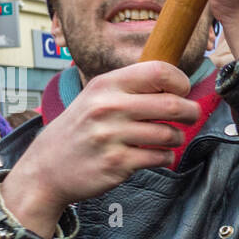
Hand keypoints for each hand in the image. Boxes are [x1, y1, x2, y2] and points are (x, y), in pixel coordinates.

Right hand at [0, 62, 198, 237]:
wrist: (47, 167)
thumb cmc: (80, 130)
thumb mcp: (95, 97)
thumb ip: (129, 88)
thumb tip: (174, 84)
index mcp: (106, 85)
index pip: (158, 71)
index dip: (180, 81)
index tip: (182, 91)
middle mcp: (108, 107)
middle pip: (172, 104)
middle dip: (190, 111)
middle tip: (191, 115)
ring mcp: (112, 136)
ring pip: (169, 133)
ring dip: (177, 137)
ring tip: (170, 138)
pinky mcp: (117, 163)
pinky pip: (160, 157)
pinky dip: (166, 157)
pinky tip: (158, 155)